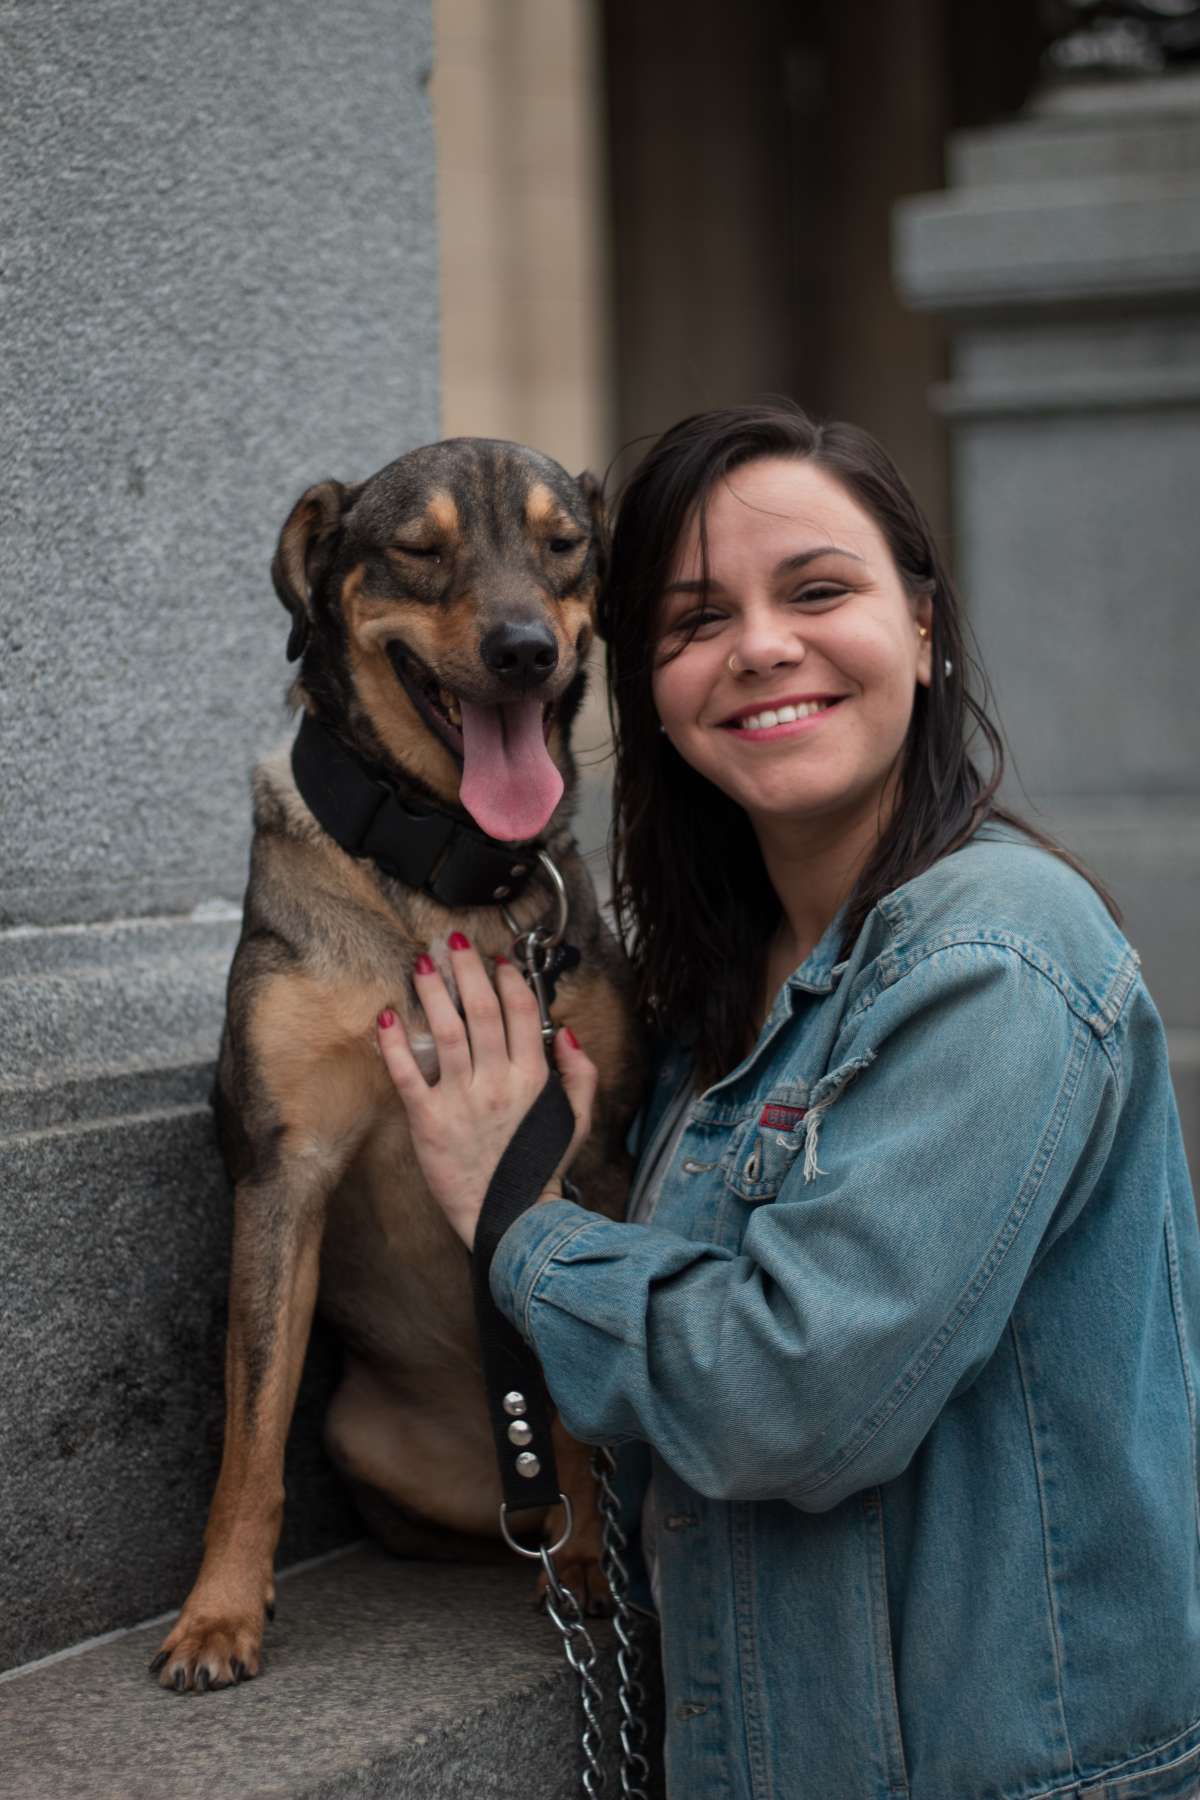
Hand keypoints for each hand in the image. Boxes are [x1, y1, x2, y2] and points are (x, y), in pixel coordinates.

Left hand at [376, 936, 596, 1248]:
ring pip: (446, 1033)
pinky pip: (408, 1075)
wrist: (510, 1218)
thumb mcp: (576, 1121)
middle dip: (466, 970)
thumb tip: (568, 1034)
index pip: (521, 1014)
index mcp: (532, 1079)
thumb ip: (580, 1075)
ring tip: (419, 965)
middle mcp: (498, 1083)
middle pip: (481, 1012)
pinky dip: (395, 1045)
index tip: (498, 962)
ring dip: (432, 994)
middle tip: (452, 942)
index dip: (509, 981)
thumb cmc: (538, 1168)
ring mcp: (461, 1101)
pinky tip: (387, 1017)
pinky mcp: (429, 1122)